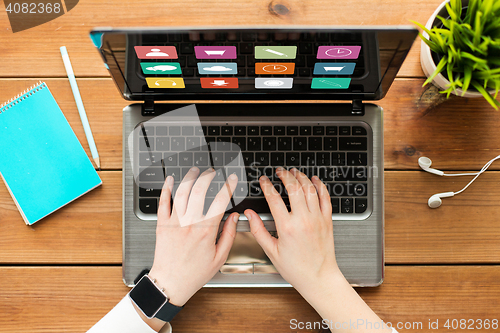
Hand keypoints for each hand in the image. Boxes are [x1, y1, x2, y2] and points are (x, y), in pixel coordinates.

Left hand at [148, 167, 239, 306]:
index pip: (221, 201)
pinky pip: (163, 202)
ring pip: (181, 192)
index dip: (229, 186)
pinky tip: (170, 180)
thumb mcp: (219, 257)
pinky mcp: (161, 224)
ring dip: (189, 177)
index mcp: (206, 230)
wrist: (170, 283)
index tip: (233, 179)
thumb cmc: (194, 273)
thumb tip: (235, 217)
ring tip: (195, 170)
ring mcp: (174, 222)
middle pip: (199, 190)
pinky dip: (166, 188)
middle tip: (213, 172)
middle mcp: (189, 223)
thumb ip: (229, 234)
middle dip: (208, 176)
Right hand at [245, 167, 341, 294]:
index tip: (263, 180)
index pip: (274, 198)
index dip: (266, 185)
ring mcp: (317, 219)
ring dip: (301, 177)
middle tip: (279, 172)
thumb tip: (249, 215)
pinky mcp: (327, 220)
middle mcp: (303, 220)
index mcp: (287, 227)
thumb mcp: (271, 251)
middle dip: (284, 175)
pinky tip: (314, 180)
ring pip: (310, 189)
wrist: (319, 278)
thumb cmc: (296, 268)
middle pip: (293, 188)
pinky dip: (319, 186)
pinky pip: (325, 197)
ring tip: (294, 172)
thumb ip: (258, 230)